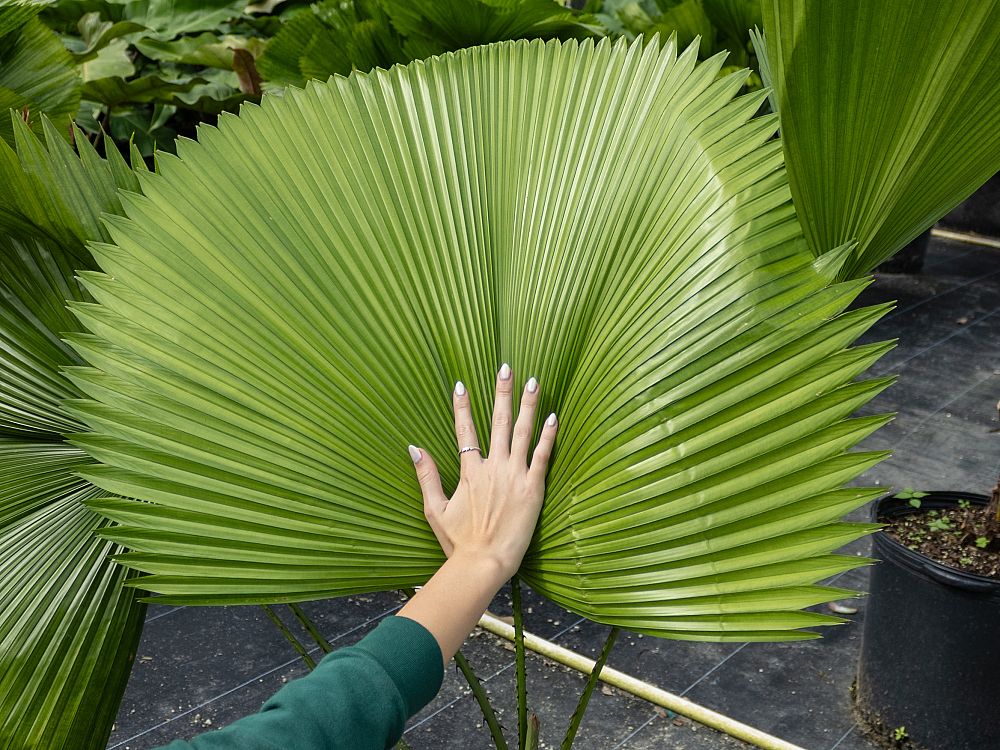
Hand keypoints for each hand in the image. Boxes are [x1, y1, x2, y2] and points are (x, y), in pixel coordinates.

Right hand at [408, 363, 557, 580]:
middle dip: (502, 392)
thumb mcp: (434, 509)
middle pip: (497, 421)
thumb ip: (426, 475)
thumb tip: (413, 447)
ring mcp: (514, 476)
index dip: (462, 406)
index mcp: (469, 472)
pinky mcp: (533, 489)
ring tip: (534, 381)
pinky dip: (548, 435)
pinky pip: (542, 456)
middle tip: (507, 368)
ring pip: (522, 432)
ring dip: (528, 405)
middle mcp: (492, 468)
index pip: (465, 430)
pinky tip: (553, 416)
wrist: (483, 563)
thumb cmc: (458, 542)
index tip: (461, 383)